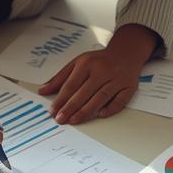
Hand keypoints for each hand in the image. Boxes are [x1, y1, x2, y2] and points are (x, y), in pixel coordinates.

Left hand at [39, 25, 155, 124]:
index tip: (53, 111)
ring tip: (74, 120)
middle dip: (71, 107)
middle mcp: (102, 70)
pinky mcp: (129, 86)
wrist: (126, 52)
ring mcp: (117, 79)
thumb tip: (43, 90)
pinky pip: (120, 100)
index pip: (71, 84)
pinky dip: (111, 108)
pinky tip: (100, 115)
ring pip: (100, 97)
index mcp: (87, 63)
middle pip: (84, 92)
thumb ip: (60, 77)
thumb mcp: (77, 63)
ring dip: (86, 111)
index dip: (61, 99)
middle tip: (61, 119)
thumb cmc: (99, 60)